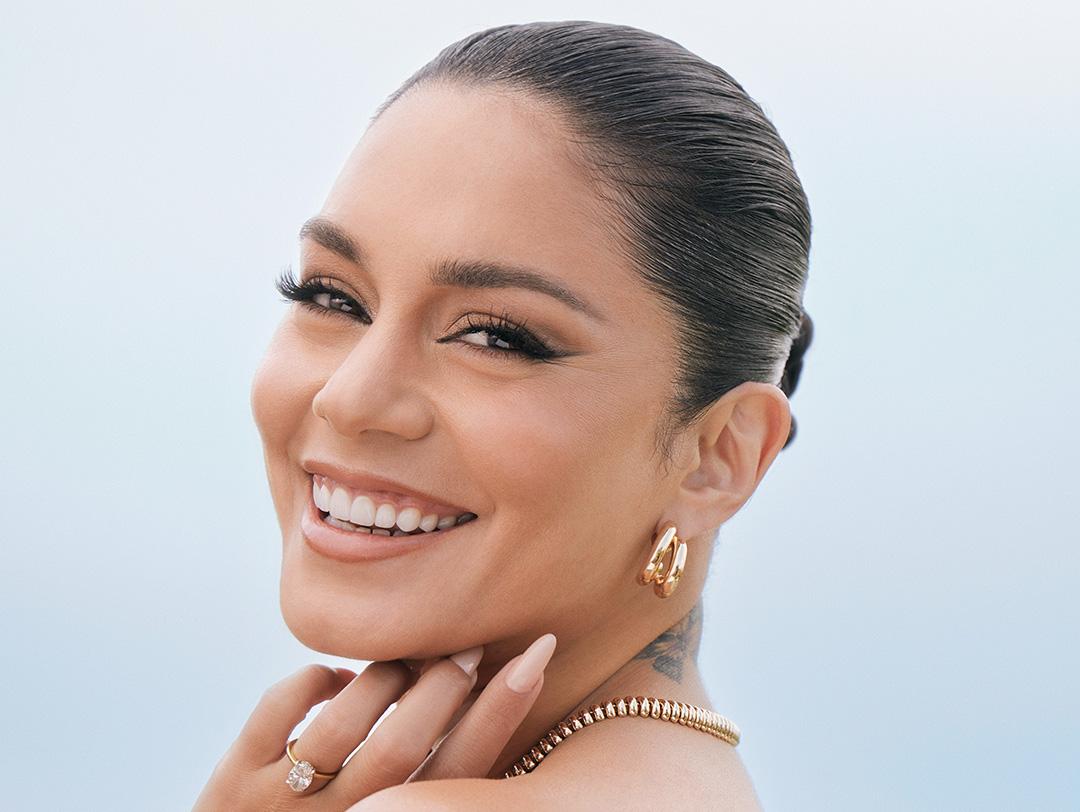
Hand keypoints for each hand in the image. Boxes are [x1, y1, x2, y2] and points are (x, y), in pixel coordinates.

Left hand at [193, 634, 556, 809]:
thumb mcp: (388, 807)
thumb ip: (431, 775)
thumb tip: (476, 696)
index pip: (463, 771)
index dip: (504, 708)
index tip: (537, 653)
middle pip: (407, 742)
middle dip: (444, 682)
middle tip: (464, 649)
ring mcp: (283, 802)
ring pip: (349, 718)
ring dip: (385, 676)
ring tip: (400, 667)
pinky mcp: (234, 779)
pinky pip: (283, 704)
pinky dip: (317, 678)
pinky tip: (336, 681)